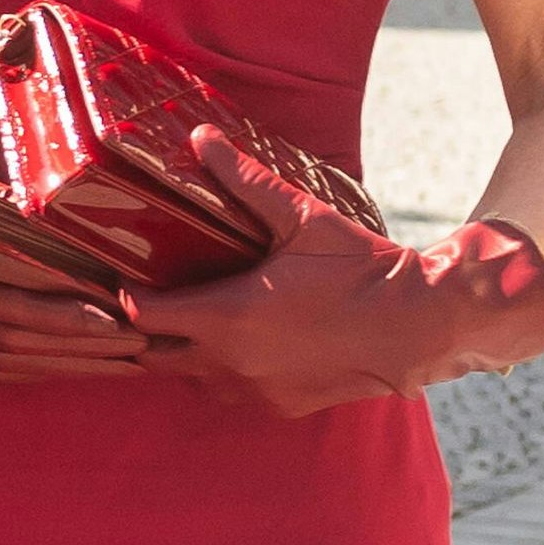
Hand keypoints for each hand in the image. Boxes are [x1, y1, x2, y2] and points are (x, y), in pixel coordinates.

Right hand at [0, 108, 152, 382]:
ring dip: (82, 363)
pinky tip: (84, 365)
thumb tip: (86, 223)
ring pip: (26, 359)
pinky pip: (7, 369)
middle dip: (96, 342)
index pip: (32, 292)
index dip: (84, 303)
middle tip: (148, 340)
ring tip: (130, 359)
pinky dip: (50, 369)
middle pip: (36, 336)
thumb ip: (24, 212)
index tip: (130, 304)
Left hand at [122, 131, 543, 419]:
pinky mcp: (281, 406)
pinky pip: (230, 394)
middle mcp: (233, 361)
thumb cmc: (361, 270)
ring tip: (184, 320)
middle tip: (143, 300)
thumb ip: (246, 181)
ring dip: (180, 354)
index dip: (125, 295)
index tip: (122, 275)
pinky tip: (232, 345)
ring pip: (190, 379)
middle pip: (154, 355)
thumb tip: (201, 138)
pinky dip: (221, 373)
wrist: (421, 326)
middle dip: (143, 331)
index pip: (142, 315)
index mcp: (229, 315)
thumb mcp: (302, 219)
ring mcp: (256, 390)